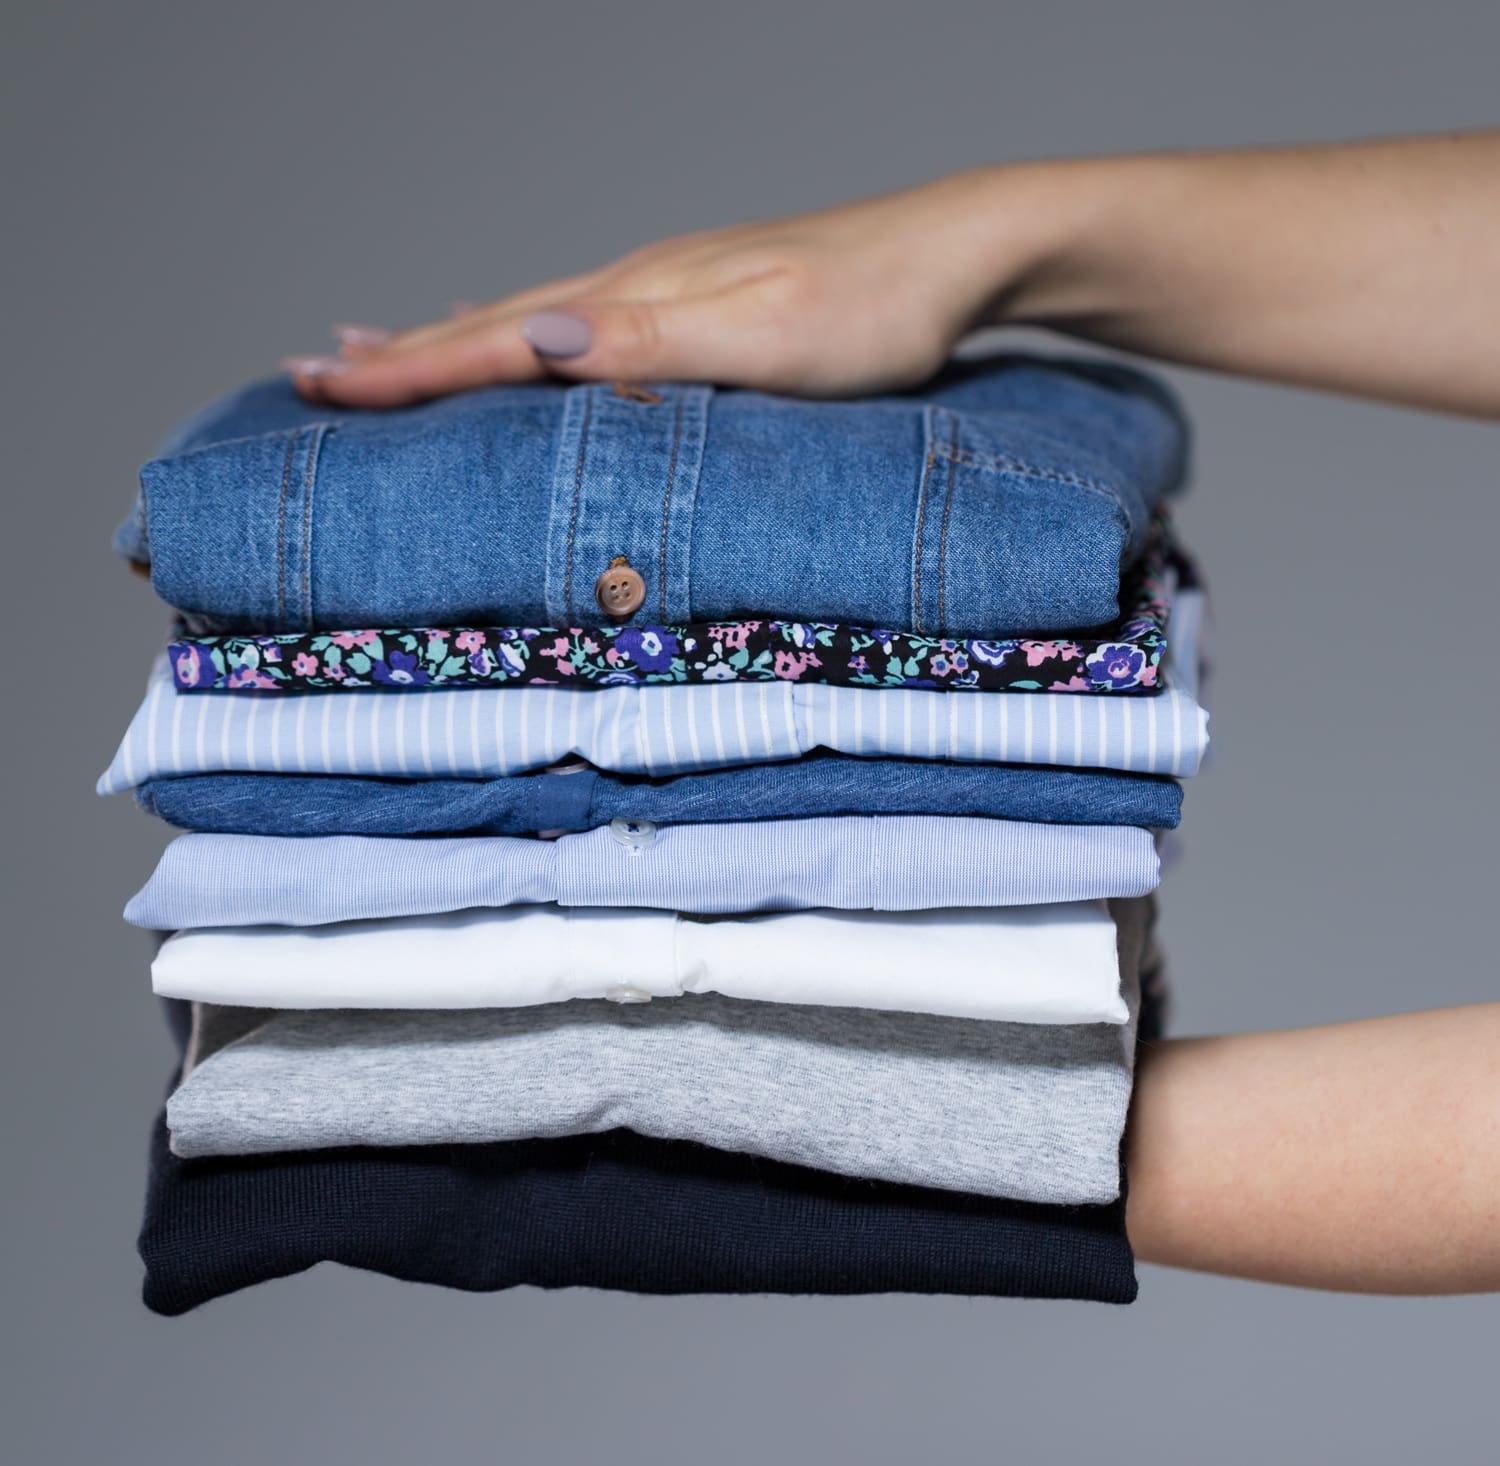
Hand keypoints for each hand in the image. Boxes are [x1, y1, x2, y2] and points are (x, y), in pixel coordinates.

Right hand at [283, 169, 1031, 406]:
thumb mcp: (768, 337)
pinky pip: (581, 324)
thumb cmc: (875, 310)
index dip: (406, 369)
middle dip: (400, 356)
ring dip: (447, 342)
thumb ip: (654, 341)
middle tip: (313, 374)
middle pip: (492, 324)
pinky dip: (524, 334)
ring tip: (378, 352)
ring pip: (528, 321)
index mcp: (636, 299)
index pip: (496, 340)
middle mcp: (636, 287)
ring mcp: (665, 290)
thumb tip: (536, 335)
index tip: (318, 384)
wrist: (955, 258)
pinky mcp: (698, 304)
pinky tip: (519, 334)